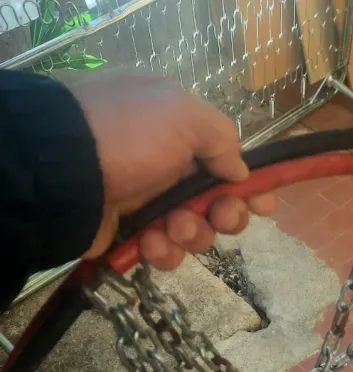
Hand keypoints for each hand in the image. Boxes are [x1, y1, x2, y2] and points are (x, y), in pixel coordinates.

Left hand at [72, 73, 274, 267]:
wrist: (63, 173)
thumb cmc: (128, 136)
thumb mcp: (183, 116)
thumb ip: (222, 138)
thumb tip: (239, 170)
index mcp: (179, 132)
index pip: (226, 161)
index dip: (250, 186)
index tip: (265, 205)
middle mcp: (167, 167)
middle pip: (217, 203)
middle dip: (226, 215)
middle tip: (220, 218)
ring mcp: (148, 203)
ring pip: (194, 232)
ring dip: (192, 234)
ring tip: (172, 227)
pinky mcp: (132, 235)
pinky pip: (164, 251)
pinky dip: (163, 251)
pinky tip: (151, 242)